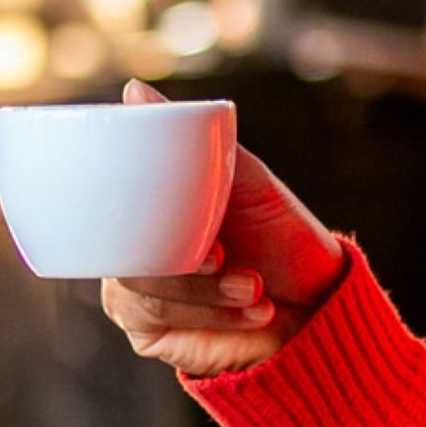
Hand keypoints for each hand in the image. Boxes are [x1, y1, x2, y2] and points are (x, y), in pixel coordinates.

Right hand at [99, 83, 352, 378]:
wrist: (318, 305)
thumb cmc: (281, 238)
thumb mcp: (247, 182)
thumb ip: (196, 142)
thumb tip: (134, 91)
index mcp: (148, 210)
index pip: (107, 202)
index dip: (134, 212)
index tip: (195, 225)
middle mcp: (135, 250)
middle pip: (120, 251)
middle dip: (179, 263)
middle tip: (224, 258)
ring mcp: (139, 295)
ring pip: (138, 291)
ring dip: (203, 293)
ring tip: (254, 287)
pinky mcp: (151, 336)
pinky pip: (156, 325)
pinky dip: (209, 318)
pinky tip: (251, 311)